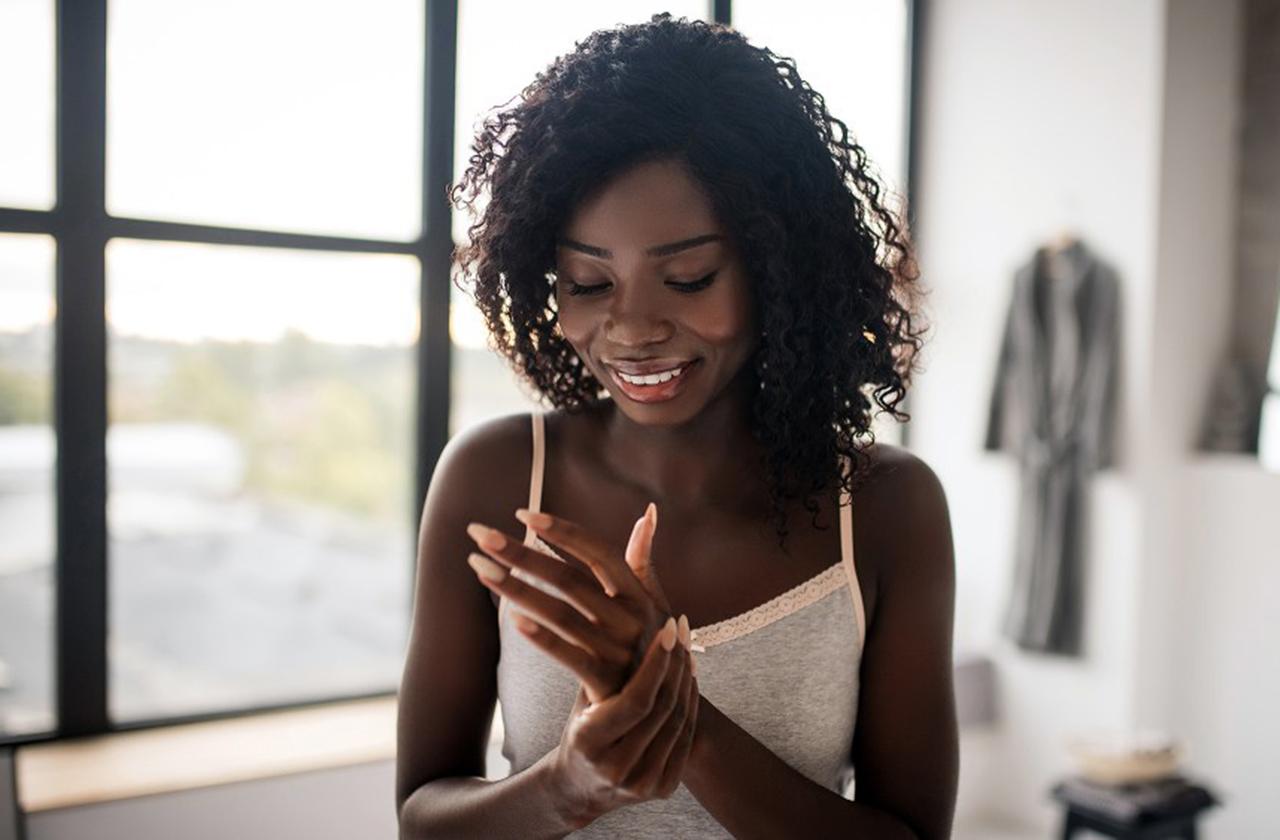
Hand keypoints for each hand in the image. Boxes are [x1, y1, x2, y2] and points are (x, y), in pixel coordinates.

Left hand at [465, 504, 691, 703]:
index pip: (599, 553)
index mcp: (640, 594)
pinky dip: (543, 638)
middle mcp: (633, 620)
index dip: (563, 532)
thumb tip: (648, 513)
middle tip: (479, 534)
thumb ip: (643, 560)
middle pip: (569, 580)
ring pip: (561, 614)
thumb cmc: (645, 649)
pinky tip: (513, 620)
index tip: (523, 515)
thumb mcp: (652, 604)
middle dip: (521, 554)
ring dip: (517, 589)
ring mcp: (620, 652)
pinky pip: (570, 656)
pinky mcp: (606, 684)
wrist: (654, 713)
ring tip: (480, 568)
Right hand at [544, 616, 699, 825]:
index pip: (636, 700)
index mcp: (589, 743)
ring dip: (686, 679)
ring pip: (678, 720)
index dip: (656, 663)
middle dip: (675, 663)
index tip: (668, 628)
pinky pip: (685, 737)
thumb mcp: (581, 700)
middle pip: (663, 708)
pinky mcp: (663, 790)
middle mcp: (617, 768)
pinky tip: (689, 676)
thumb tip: (612, 610)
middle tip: (680, 629)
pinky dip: (691, 704)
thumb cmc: (578, 730)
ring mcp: (643, 783)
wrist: (578, 788)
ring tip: (685, 646)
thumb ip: (599, 667)